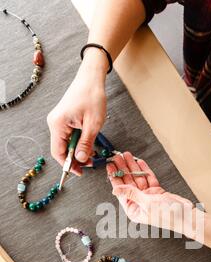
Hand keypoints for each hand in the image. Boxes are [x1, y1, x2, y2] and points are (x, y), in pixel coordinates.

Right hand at [47, 50, 106, 174]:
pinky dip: (78, 142)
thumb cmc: (92, 96)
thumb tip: (80, 160)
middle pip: (61, 149)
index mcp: (58, 124)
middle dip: (75, 159)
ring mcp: (58, 121)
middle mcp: (54, 123)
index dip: (68, 165)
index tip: (80, 172)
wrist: (91, 77)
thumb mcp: (93, 124)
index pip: (58, 152)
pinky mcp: (64, 119)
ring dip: (78, 151)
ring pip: (66, 143)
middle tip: (90, 164)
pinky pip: (68, 136)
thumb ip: (85, 144)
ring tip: (92, 154)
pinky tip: (88, 143)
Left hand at [107, 153, 193, 232]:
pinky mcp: (157, 192)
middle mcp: (139, 203)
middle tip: (117, 157)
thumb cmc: (168, 216)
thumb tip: (115, 189)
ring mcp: (148, 197)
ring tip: (127, 155)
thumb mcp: (147, 204)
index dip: (115, 178)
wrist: (187, 216)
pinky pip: (148, 178)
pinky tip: (139, 162)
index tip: (110, 166)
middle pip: (128, 183)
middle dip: (123, 169)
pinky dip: (144, 170)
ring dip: (132, 167)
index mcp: (134, 209)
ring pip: (138, 179)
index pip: (121, 191)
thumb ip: (132, 194)